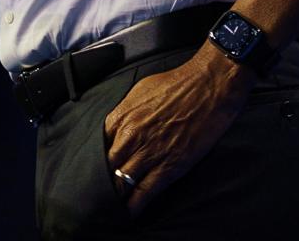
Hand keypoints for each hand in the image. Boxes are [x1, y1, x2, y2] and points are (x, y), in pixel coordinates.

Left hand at [102, 45, 254, 215]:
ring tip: (110, 207)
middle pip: (107, 166)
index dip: (94, 160)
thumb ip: (124, 112)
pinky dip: (136, 204)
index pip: (97, 146)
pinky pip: (147, 191)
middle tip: (95, 193)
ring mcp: (150, 152)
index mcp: (120, 117)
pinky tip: (129, 212)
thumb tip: (117, 127)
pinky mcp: (171, 166)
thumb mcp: (138, 91)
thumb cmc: (175, 84)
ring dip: (116, 195)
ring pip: (123, 181)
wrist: (207, 86)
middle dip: (101, 181)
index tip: (91, 170)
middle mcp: (130, 136)